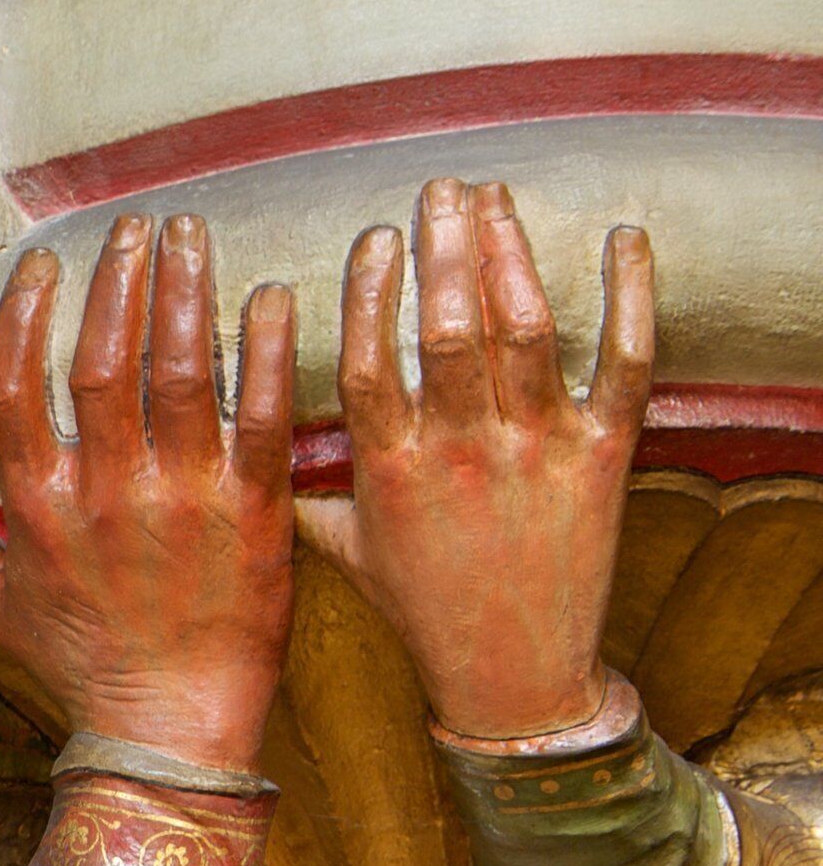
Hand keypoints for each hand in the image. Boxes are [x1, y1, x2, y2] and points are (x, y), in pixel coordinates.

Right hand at [0, 214, 295, 770]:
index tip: (45, 264)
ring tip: (193, 235)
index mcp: (37, 508)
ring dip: (185, 293)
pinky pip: (260, 416)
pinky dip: (263, 352)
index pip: (16, 388)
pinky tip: (269, 296)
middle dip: (118, 281)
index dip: (25, 315)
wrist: (169, 727)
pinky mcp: (252, 514)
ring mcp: (181, 500)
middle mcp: (104, 493)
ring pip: (179, 373)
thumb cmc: (80, 666)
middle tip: (136, 225)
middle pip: (103, 361)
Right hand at [305, 180, 654, 739]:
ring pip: (526, 332)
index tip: (373, 238)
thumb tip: (236, 452)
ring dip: (512, 255)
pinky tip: (621, 240)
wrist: (513, 675)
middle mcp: (461, 454)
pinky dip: (628, 296)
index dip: (369, 293)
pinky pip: (623, 363)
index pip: (370, 362)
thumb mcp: (345, 552)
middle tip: (441, 190)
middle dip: (447, 248)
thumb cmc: (423, 613)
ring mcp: (535, 452)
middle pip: (451, 330)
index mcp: (390, 472)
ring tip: (495, 200)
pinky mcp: (602, 458)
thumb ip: (297, 492)